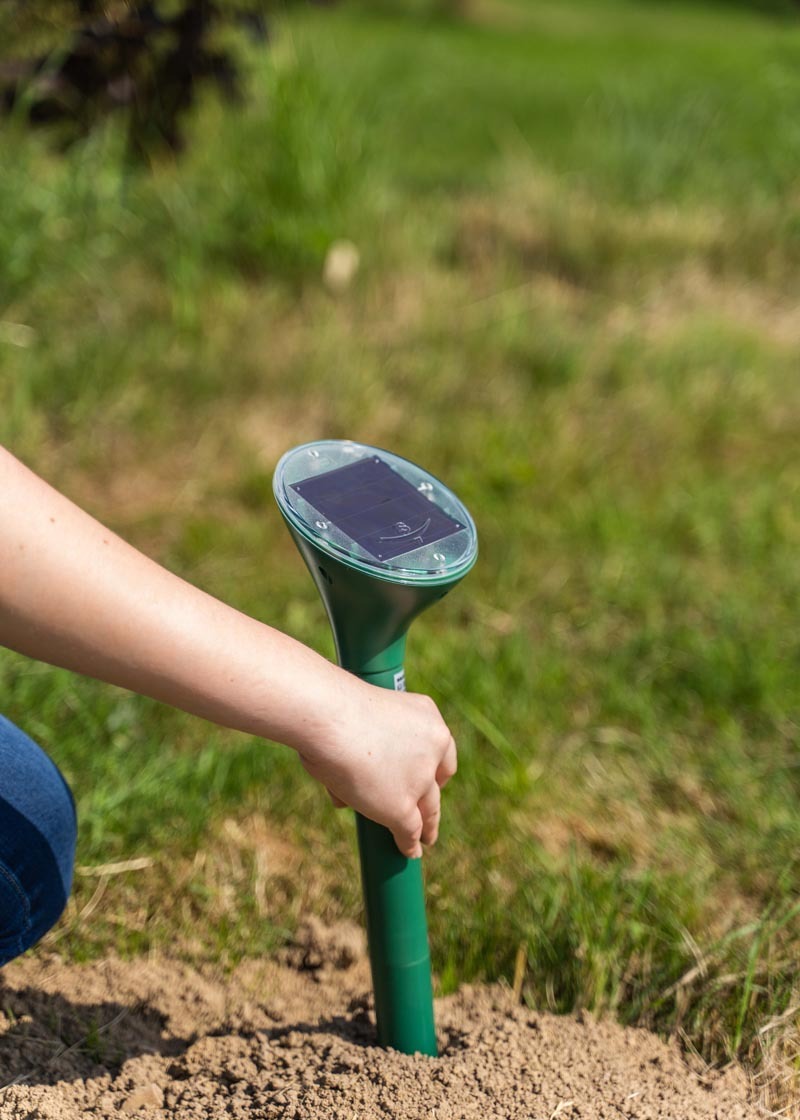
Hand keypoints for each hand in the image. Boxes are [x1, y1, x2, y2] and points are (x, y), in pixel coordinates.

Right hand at [296, 681, 456, 859]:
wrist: (329, 717)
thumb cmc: (332, 710)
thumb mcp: (359, 722)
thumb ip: (359, 752)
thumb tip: (343, 793)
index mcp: (427, 718)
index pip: (441, 751)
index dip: (434, 769)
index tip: (428, 779)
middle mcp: (432, 750)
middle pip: (436, 784)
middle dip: (431, 800)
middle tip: (427, 812)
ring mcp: (418, 781)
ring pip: (429, 810)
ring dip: (427, 827)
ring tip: (424, 840)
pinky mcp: (401, 808)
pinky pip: (410, 831)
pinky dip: (409, 843)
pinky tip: (409, 851)